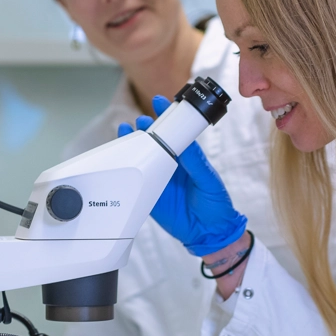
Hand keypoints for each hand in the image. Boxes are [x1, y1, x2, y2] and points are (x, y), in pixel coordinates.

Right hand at [119, 95, 247, 256]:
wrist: (209, 234)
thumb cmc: (216, 205)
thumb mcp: (209, 180)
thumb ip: (196, 162)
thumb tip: (185, 143)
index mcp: (186, 157)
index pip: (174, 133)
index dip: (166, 116)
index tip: (159, 101)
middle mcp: (170, 165)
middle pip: (153, 142)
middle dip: (145, 128)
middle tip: (141, 121)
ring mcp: (158, 179)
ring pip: (141, 158)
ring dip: (132, 145)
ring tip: (125, 132)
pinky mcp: (148, 196)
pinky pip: (134, 182)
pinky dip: (125, 171)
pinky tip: (119, 160)